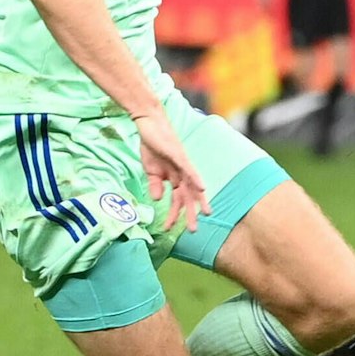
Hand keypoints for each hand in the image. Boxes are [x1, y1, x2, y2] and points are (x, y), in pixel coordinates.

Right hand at [134, 106, 209, 233]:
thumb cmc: (152, 146)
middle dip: (191, 214)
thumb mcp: (150, 171)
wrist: (149, 125)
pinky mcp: (180, 156)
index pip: (177, 199)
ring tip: (205, 214)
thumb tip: (158, 200)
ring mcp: (182, 164)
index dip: (174, 214)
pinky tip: (203, 189)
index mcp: (174, 178)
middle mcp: (182, 173)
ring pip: (193, 186)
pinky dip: (197, 179)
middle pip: (188, 196)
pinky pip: (190, 169)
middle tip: (193, 230)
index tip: (170, 229)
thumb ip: (155, 185)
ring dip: (199, 200)